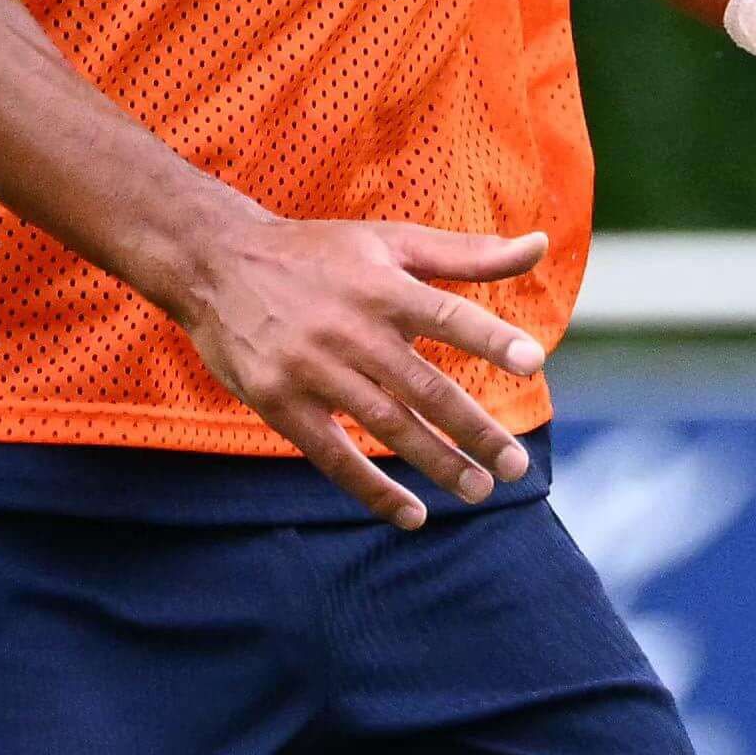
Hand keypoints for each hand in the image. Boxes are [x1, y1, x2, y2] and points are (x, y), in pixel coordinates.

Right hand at [162, 213, 557, 526]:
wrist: (215, 264)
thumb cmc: (316, 253)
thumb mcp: (389, 241)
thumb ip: (467, 254)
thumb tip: (540, 246)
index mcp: (383, 287)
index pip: (448, 315)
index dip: (490, 338)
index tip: (534, 363)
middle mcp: (351, 330)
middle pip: (424, 388)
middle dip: (473, 431)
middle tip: (513, 467)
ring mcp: (314, 370)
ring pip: (386, 426)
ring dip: (435, 463)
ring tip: (477, 490)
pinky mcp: (282, 404)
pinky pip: (334, 456)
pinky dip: (373, 489)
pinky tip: (411, 514)